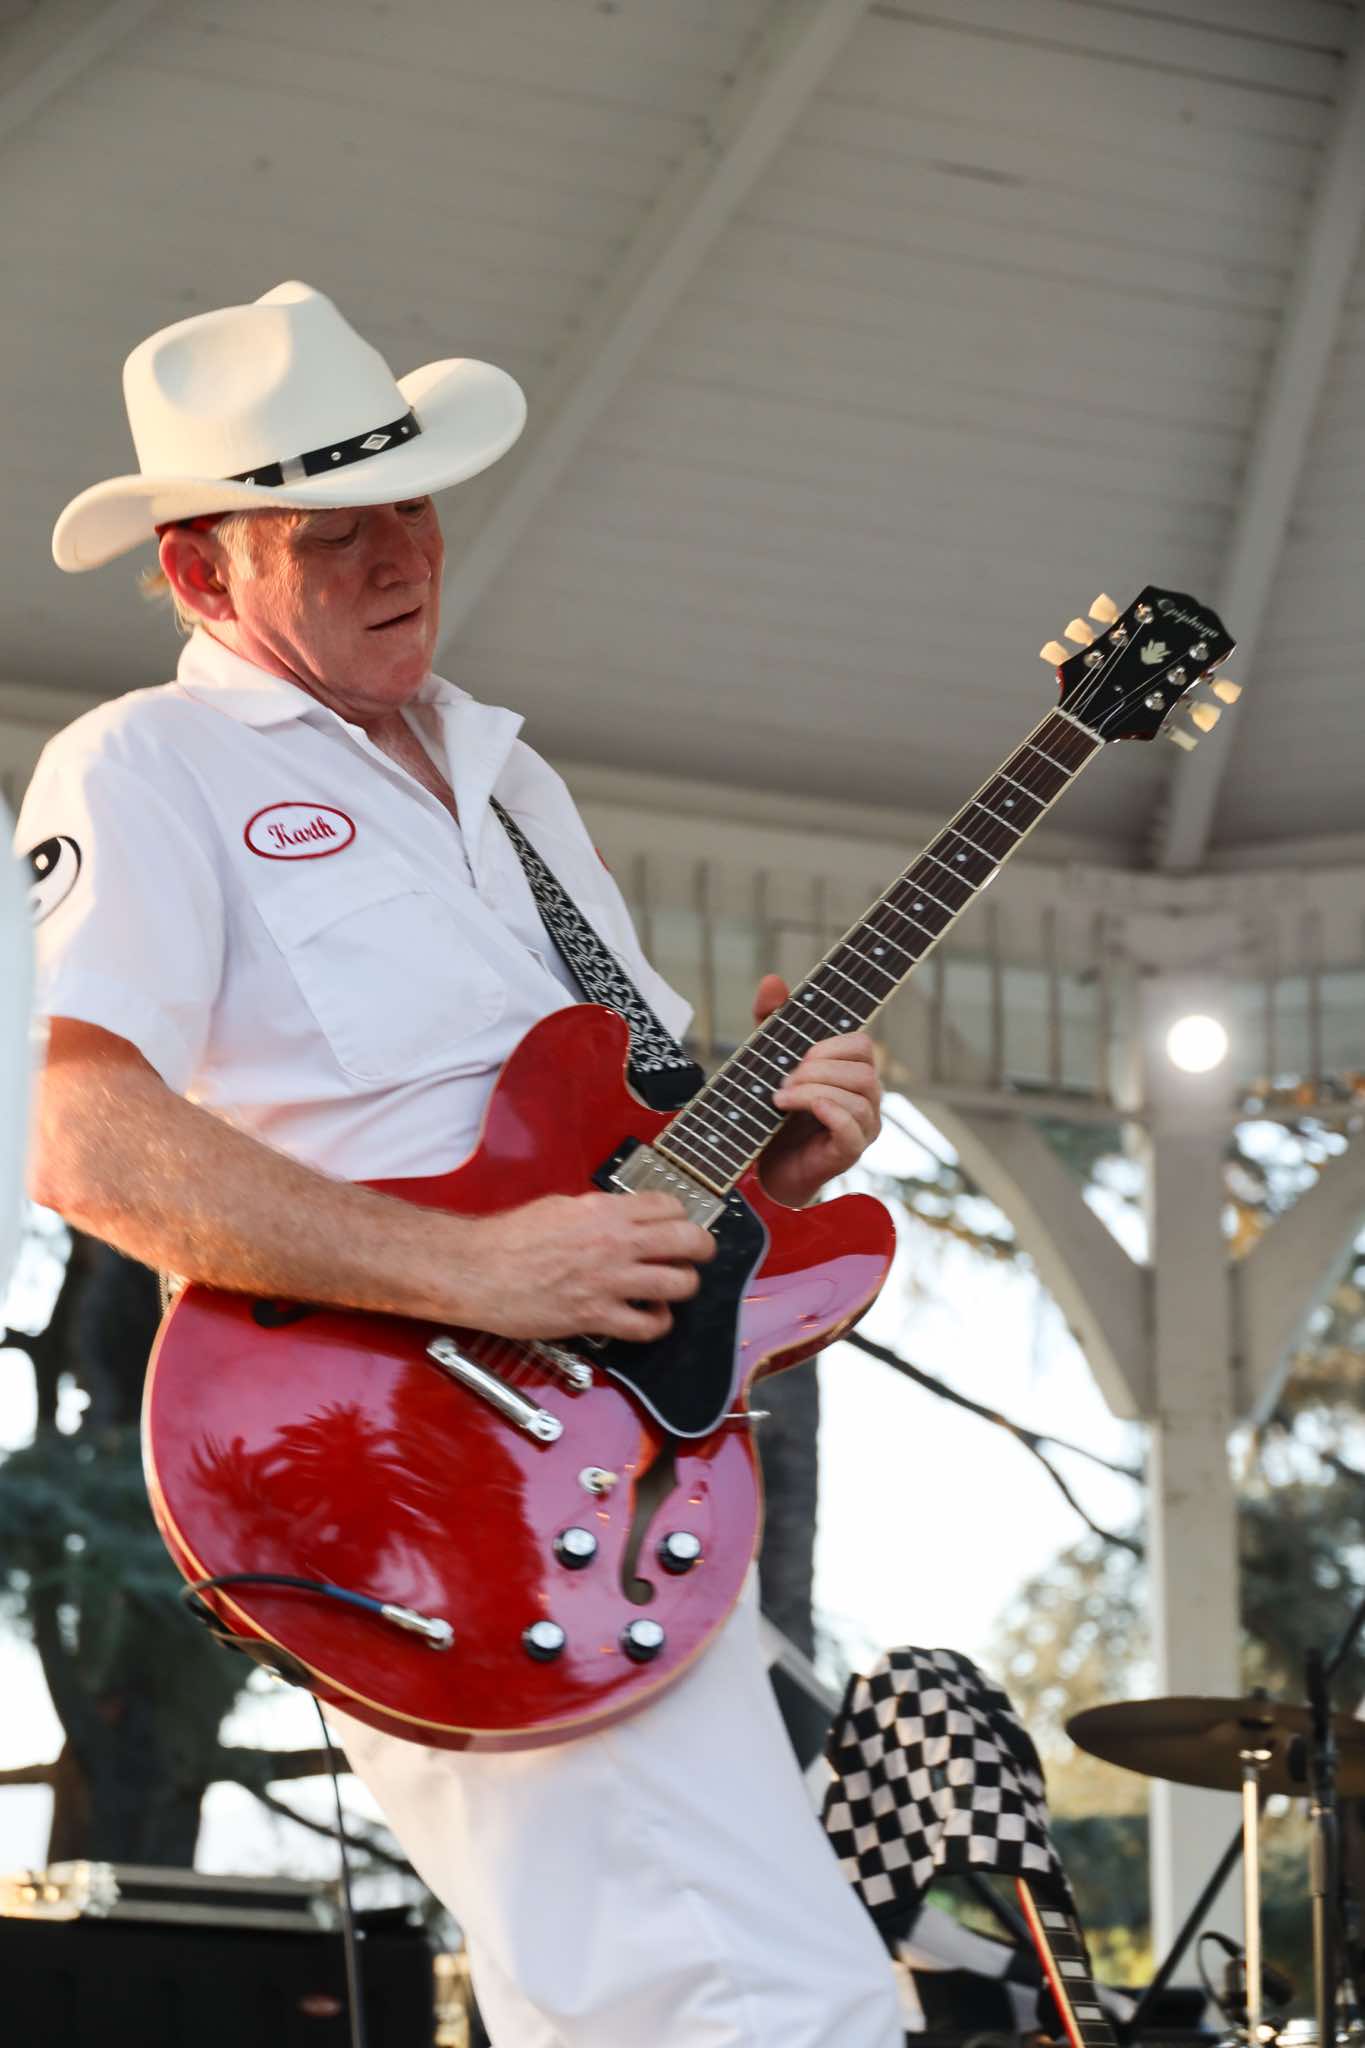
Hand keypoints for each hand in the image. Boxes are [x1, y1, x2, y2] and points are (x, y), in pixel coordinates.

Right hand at [458, 1191, 715, 1342]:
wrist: (477, 1270)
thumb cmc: (508, 1238)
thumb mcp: (560, 1207)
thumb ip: (598, 1212)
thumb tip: (621, 1217)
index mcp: (605, 1211)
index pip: (670, 1206)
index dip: (682, 1216)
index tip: (679, 1224)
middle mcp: (615, 1242)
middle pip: (689, 1240)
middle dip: (702, 1248)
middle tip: (698, 1254)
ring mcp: (609, 1281)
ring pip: (679, 1284)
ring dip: (683, 1286)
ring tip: (674, 1287)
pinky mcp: (596, 1316)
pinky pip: (648, 1325)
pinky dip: (658, 1323)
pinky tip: (651, 1317)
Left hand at [751, 972, 881, 1206]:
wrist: (765, 1168)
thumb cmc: (775, 1114)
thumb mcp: (768, 1059)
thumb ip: (772, 1021)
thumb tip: (772, 980)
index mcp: (851, 1072)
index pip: (862, 1044)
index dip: (830, 1045)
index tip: (798, 1054)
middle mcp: (866, 1098)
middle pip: (864, 1068)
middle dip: (819, 1068)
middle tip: (784, 1080)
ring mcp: (862, 1127)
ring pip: (860, 1095)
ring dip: (815, 1090)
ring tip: (781, 1098)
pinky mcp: (849, 1152)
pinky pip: (853, 1128)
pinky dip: (828, 1112)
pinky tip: (803, 1108)